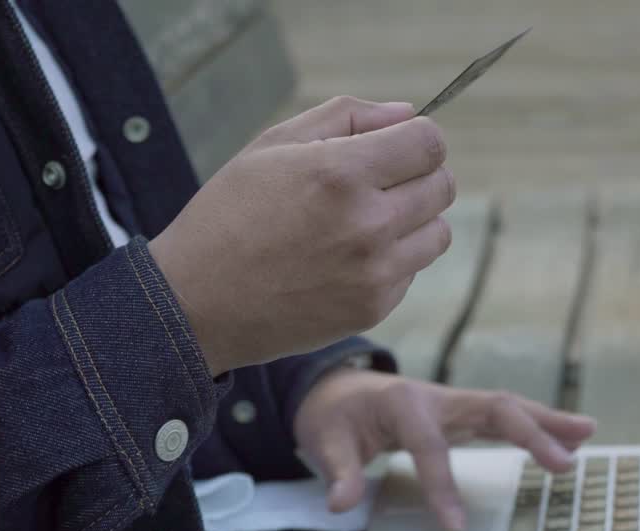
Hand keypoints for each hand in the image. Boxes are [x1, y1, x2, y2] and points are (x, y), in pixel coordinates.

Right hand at [149, 96, 454, 375]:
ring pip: (438, 232)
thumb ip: (347, 117)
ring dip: (414, 221)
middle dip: (418, 175)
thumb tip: (408, 113)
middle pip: (442, 186)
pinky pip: (412, 271)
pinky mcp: (374, 308)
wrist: (197, 303)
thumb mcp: (273, 145)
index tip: (398, 145)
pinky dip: (393, 261)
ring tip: (365, 221)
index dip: (419, 138)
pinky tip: (347, 259)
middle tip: (379, 183)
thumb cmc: (230, 214)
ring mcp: (375, 272)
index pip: (430, 144)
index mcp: (341, 174)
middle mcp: (367, 224)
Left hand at [294, 370, 596, 530]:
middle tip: (563, 464)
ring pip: (510, 408)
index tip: (456, 530)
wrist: (339, 389)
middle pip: (493, 409)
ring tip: (588, 433)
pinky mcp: (466, 413)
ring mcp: (457, 403)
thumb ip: (339, 472)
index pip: (430, 446)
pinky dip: (541, 424)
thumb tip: (342, 504)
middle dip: (529, 435)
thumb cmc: (335, 416)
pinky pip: (508, 417)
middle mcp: (440, 397)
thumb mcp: (325, 441)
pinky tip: (574, 435)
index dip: (443, 488)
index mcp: (404, 402)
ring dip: (548, 422)